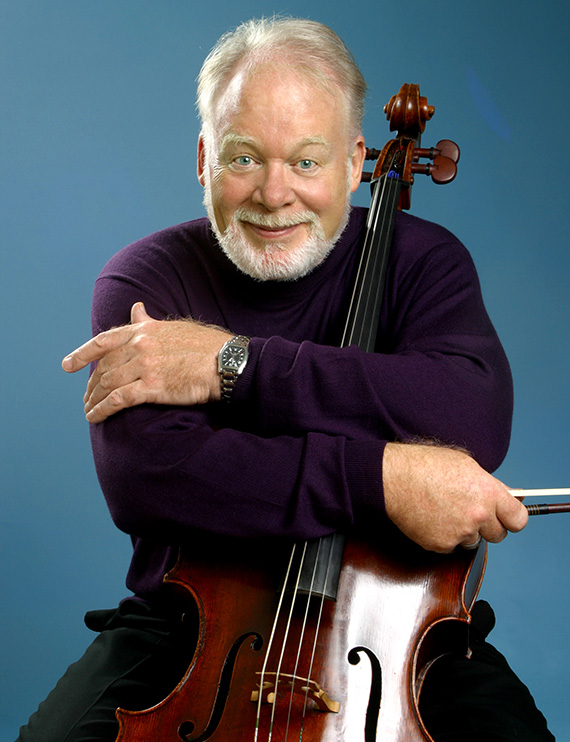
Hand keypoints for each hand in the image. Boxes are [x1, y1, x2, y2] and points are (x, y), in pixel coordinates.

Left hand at [62, 302, 232, 421]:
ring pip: (107, 384)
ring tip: (89, 411)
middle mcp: (140, 345)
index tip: (68, 365)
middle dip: (91, 385)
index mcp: (144, 330)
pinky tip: (96, 417)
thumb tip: (136, 309)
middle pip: (104, 367)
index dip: (83, 354)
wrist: (227, 362)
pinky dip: (103, 410)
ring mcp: (145, 366)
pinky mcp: (153, 387)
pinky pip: (118, 400)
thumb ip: (150, 322)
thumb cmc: (207, 345)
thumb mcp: (175, 327)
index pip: (104, 340)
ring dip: (94, 399)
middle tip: (86, 397)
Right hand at [382, 442, 527, 552]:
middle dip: (489, 526)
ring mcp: (459, 533)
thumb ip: (487, 484)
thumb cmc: (425, 464)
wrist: (392, 478)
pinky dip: (444, 536)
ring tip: (445, 511)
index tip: (509, 518)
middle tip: (473, 513)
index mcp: (488, 492)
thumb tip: (503, 498)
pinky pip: (451, 546)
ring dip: (465, 531)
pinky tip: (432, 518)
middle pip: (499, 535)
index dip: (514, 518)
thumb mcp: (465, 464)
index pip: (519, 519)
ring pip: (473, 541)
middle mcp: (478, 515)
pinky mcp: (441, 545)